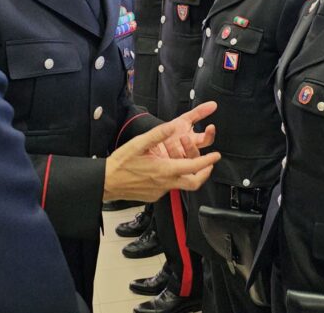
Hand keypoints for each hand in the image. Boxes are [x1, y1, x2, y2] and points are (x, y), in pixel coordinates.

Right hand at [103, 102, 219, 202]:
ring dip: (188, 175)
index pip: (194, 167)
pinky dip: (173, 178)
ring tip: (188, 163)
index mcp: (164, 170)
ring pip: (181, 185)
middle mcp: (165, 183)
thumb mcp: (138, 144)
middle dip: (205, 174)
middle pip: (194, 183)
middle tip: (209, 165)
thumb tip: (171, 127)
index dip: (208, 161)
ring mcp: (160, 191)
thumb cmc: (120, 164)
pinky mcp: (154, 196)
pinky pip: (168, 187)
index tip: (216, 156)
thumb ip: (157, 135)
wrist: (106, 182)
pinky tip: (166, 170)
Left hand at [152, 102, 217, 159]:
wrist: (154, 138)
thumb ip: (199, 112)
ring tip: (168, 141)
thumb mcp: (184, 119)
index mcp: (195, 140)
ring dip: (175, 151)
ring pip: (183, 160)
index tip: (210, 126)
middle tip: (183, 137)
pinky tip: (163, 145)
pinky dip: (167, 153)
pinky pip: (172, 162)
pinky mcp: (168, 163)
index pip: (206, 140)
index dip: (209, 134)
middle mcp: (188, 151)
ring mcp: (178, 158)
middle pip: (196, 154)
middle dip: (191, 146)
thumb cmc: (171, 129)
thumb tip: (213, 104)